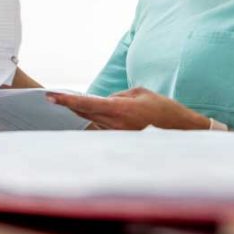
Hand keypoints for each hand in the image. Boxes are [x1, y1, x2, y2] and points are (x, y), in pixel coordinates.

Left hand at [46, 87, 209, 130]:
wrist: (183, 133)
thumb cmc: (164, 110)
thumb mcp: (141, 93)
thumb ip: (119, 95)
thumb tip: (105, 101)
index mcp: (119, 110)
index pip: (87, 104)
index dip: (67, 99)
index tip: (51, 96)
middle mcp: (115, 125)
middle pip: (84, 113)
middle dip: (67, 105)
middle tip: (51, 98)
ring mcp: (118, 134)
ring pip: (92, 121)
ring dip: (79, 113)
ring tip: (65, 104)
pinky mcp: (122, 140)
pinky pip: (103, 128)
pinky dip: (93, 121)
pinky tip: (87, 115)